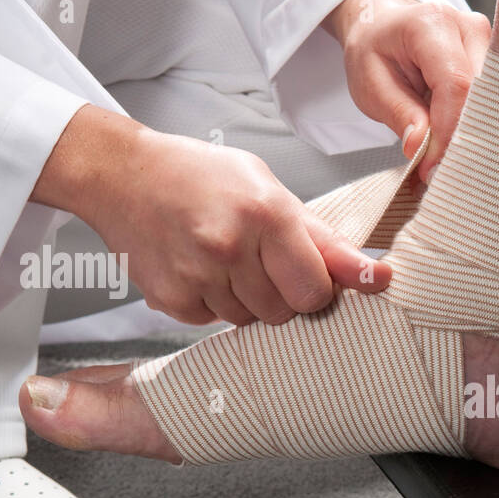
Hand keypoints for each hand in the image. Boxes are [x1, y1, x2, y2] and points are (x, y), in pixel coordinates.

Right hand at [31, 105, 390, 324]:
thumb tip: (376, 275)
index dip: (316, 287)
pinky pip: (211, 322)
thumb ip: (324, 239)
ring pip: (249, 321)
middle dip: (281, 294)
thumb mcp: (270, 190)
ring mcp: (196, 274)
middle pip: (285, 312)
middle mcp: (230, 246)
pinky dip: (210, 303)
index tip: (305, 274)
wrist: (122, 175)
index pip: (316, 290)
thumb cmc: (202, 178)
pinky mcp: (170, 298)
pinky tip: (197, 268)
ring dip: (245, 299)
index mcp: (266, 214)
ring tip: (222, 259)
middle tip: (258, 261)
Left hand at [325, 0, 490, 180]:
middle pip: (483, 94)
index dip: (448, 131)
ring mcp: (487, 42)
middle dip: (465, 137)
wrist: (383, 27)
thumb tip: (421, 149)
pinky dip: (477, 127)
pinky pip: (494, 101)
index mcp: (432, 24)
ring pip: (495, 100)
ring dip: (474, 134)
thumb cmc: (375, 51)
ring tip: (448, 158)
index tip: (432, 166)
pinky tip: (459, 143)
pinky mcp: (495, 61)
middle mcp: (468, 27)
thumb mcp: (371, 84)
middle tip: (441, 170)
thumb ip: (398, 114)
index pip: (455, 85)